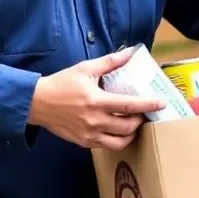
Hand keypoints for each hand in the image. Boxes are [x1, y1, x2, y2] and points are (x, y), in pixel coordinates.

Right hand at [27, 49, 164, 150]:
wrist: (37, 103)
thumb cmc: (62, 83)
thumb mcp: (86, 68)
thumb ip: (110, 62)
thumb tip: (130, 52)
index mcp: (95, 101)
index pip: (128, 105)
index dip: (148, 105)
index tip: (161, 103)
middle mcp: (94, 121)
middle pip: (127, 127)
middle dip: (141, 120)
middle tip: (145, 112)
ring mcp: (88, 134)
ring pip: (119, 142)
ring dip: (132, 134)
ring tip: (135, 124)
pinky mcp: (83, 143)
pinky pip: (106, 146)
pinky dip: (117, 140)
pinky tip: (120, 131)